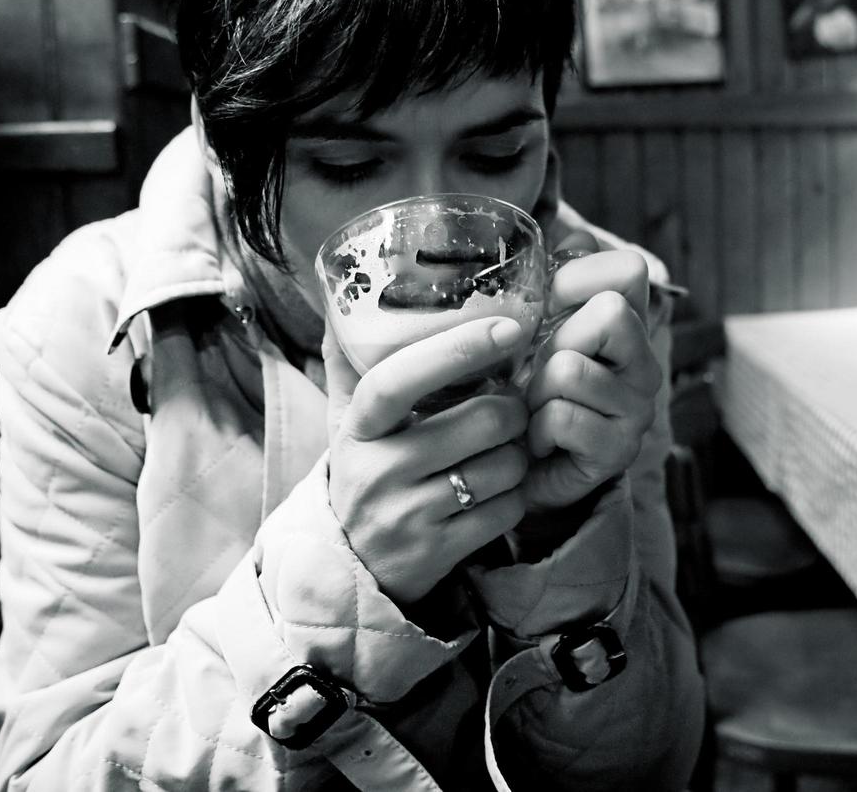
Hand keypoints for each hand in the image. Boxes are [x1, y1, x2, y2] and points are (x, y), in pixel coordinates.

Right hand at [323, 317, 530, 603]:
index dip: (456, 350)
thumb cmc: (365, 474)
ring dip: (519, 453)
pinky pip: (506, 510)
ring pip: (502, 465)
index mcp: (357, 429)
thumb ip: (349, 363)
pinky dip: (517, 496)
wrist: (349, 567)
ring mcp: (406, 516)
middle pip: (479, 421)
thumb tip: (337, 289)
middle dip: (513, 408)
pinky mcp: (437, 553)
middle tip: (512, 406)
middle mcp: (377, 472)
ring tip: (505, 450)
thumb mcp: (348, 423)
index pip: (398, 379)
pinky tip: (501, 490)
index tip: (507, 328)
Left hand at [521, 246, 661, 513]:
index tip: (548, 303)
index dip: (577, 276)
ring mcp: (637, 408)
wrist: (526, 470)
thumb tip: (573, 235)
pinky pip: (563, 418)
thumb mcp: (538, 329)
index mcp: (629, 324)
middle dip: (556, 337)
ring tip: (534, 409)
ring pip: (572, 368)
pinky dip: (536, 431)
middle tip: (540, 368)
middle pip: (612, 311)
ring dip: (535, 391)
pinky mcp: (618, 451)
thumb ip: (556, 281)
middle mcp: (644, 363)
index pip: (629, 269)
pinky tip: (539, 441)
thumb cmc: (529, 391)